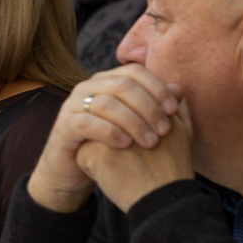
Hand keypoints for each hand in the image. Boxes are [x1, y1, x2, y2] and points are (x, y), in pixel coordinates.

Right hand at [29, 67, 187, 213]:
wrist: (76, 170)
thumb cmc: (111, 147)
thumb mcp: (137, 126)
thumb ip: (157, 107)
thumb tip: (179, 89)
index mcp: (107, 81)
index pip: (135, 72)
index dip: (157, 88)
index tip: (173, 110)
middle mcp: (89, 87)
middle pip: (122, 84)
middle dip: (148, 107)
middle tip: (164, 130)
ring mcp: (73, 105)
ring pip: (106, 103)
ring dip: (133, 122)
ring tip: (150, 142)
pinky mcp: (63, 126)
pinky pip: (86, 123)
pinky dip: (109, 132)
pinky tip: (125, 145)